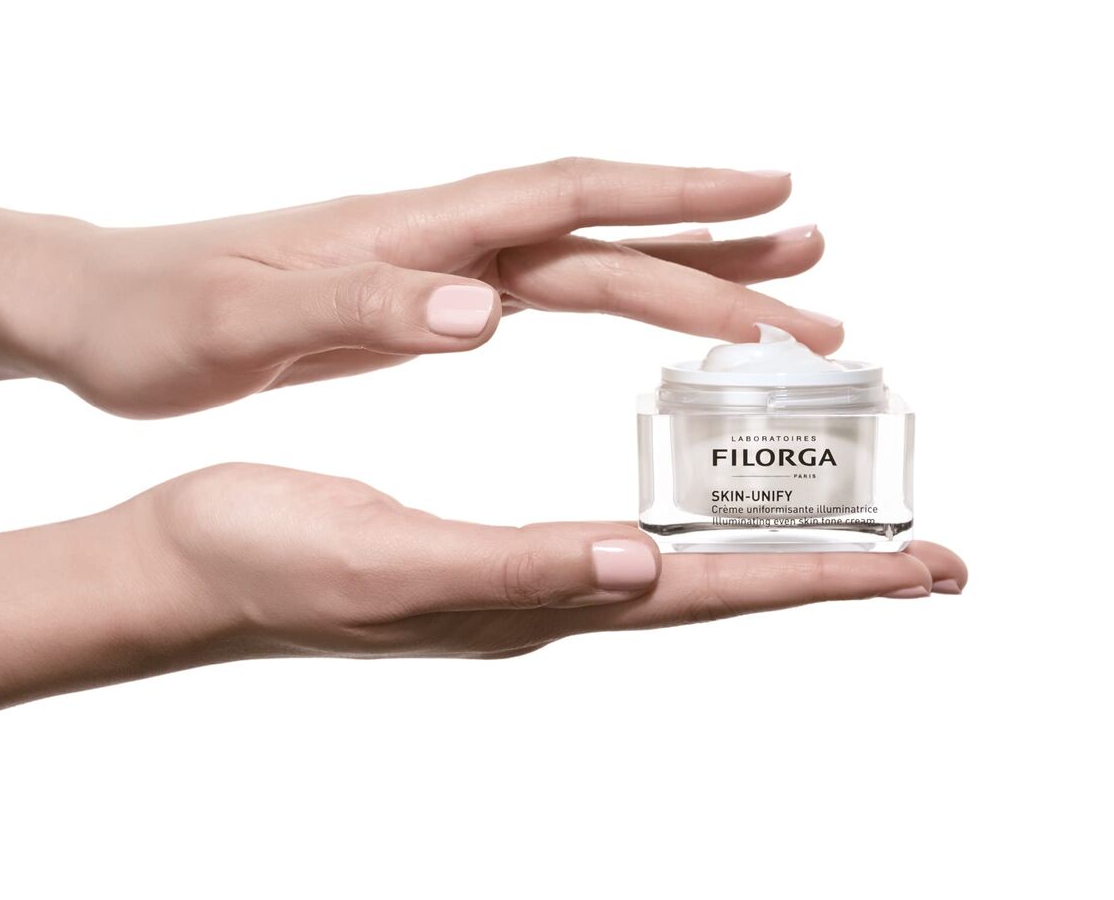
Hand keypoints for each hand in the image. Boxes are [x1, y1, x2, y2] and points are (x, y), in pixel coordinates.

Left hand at [0, 160, 838, 415]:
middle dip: (717, 253)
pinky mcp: (426, 298)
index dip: (677, 195)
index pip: (573, 198)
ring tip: (773, 287)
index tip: (777, 195)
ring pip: (590, 258)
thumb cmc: (164, 314)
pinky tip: (643, 305)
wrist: (109, 308)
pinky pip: (550, 288)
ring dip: (685, 267)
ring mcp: (442, 266)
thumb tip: (483, 312)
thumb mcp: (244, 321)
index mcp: (418, 235)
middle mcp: (446, 239)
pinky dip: (616, 291)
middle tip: (818, 281)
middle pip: (607, 233)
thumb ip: (361, 306)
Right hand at [0, 464, 966, 714]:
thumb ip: (513, 565)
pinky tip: (699, 516)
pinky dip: (690, 529)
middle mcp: (547, 596)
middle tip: (925, 558)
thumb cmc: (266, 556)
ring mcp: (523, 580)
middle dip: (826, 573)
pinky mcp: (492, 554)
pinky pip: (623, 542)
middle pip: (718, 586)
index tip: (919, 567)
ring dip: (768, 552)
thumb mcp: (387, 554)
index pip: (708, 590)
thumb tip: (639, 568)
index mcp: (531, 597)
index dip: (817, 579)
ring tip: (845, 534)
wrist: (188, 564)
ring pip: (680, 566)